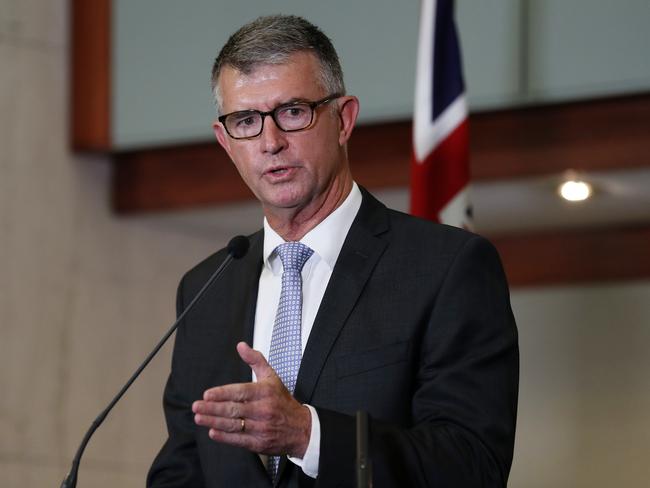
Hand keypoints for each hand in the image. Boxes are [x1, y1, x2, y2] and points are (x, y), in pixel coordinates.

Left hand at [192, 342, 310, 457]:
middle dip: (213, 408)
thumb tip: (241, 346)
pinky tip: (212, 432)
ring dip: (214, 422)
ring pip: (234, 425)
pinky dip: (224, 437)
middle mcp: (263, 410)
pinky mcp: (260, 443)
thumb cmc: (283, 401)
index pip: (241, 392)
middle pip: (234, 409)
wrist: (302, 429)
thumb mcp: (272, 377)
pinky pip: (239, 440)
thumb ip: (255, 360)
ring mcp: (261, 428)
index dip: (222, 394)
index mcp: (265, 392)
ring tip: (199, 418)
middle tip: (196, 406)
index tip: (207, 394)